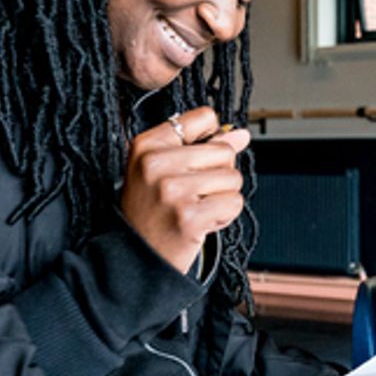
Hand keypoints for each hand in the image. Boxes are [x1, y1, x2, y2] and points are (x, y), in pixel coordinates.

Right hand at [119, 106, 250, 272]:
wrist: (135, 258)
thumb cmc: (151, 212)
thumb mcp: (163, 171)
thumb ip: (201, 146)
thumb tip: (241, 134)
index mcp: (146, 145)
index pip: (204, 117)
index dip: (211, 141)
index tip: (194, 162)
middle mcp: (155, 164)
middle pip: (224, 151)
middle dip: (218, 176)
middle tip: (192, 195)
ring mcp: (172, 190)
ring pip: (233, 178)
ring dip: (222, 197)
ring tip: (196, 209)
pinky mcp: (189, 216)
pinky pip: (233, 203)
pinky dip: (224, 216)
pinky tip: (202, 223)